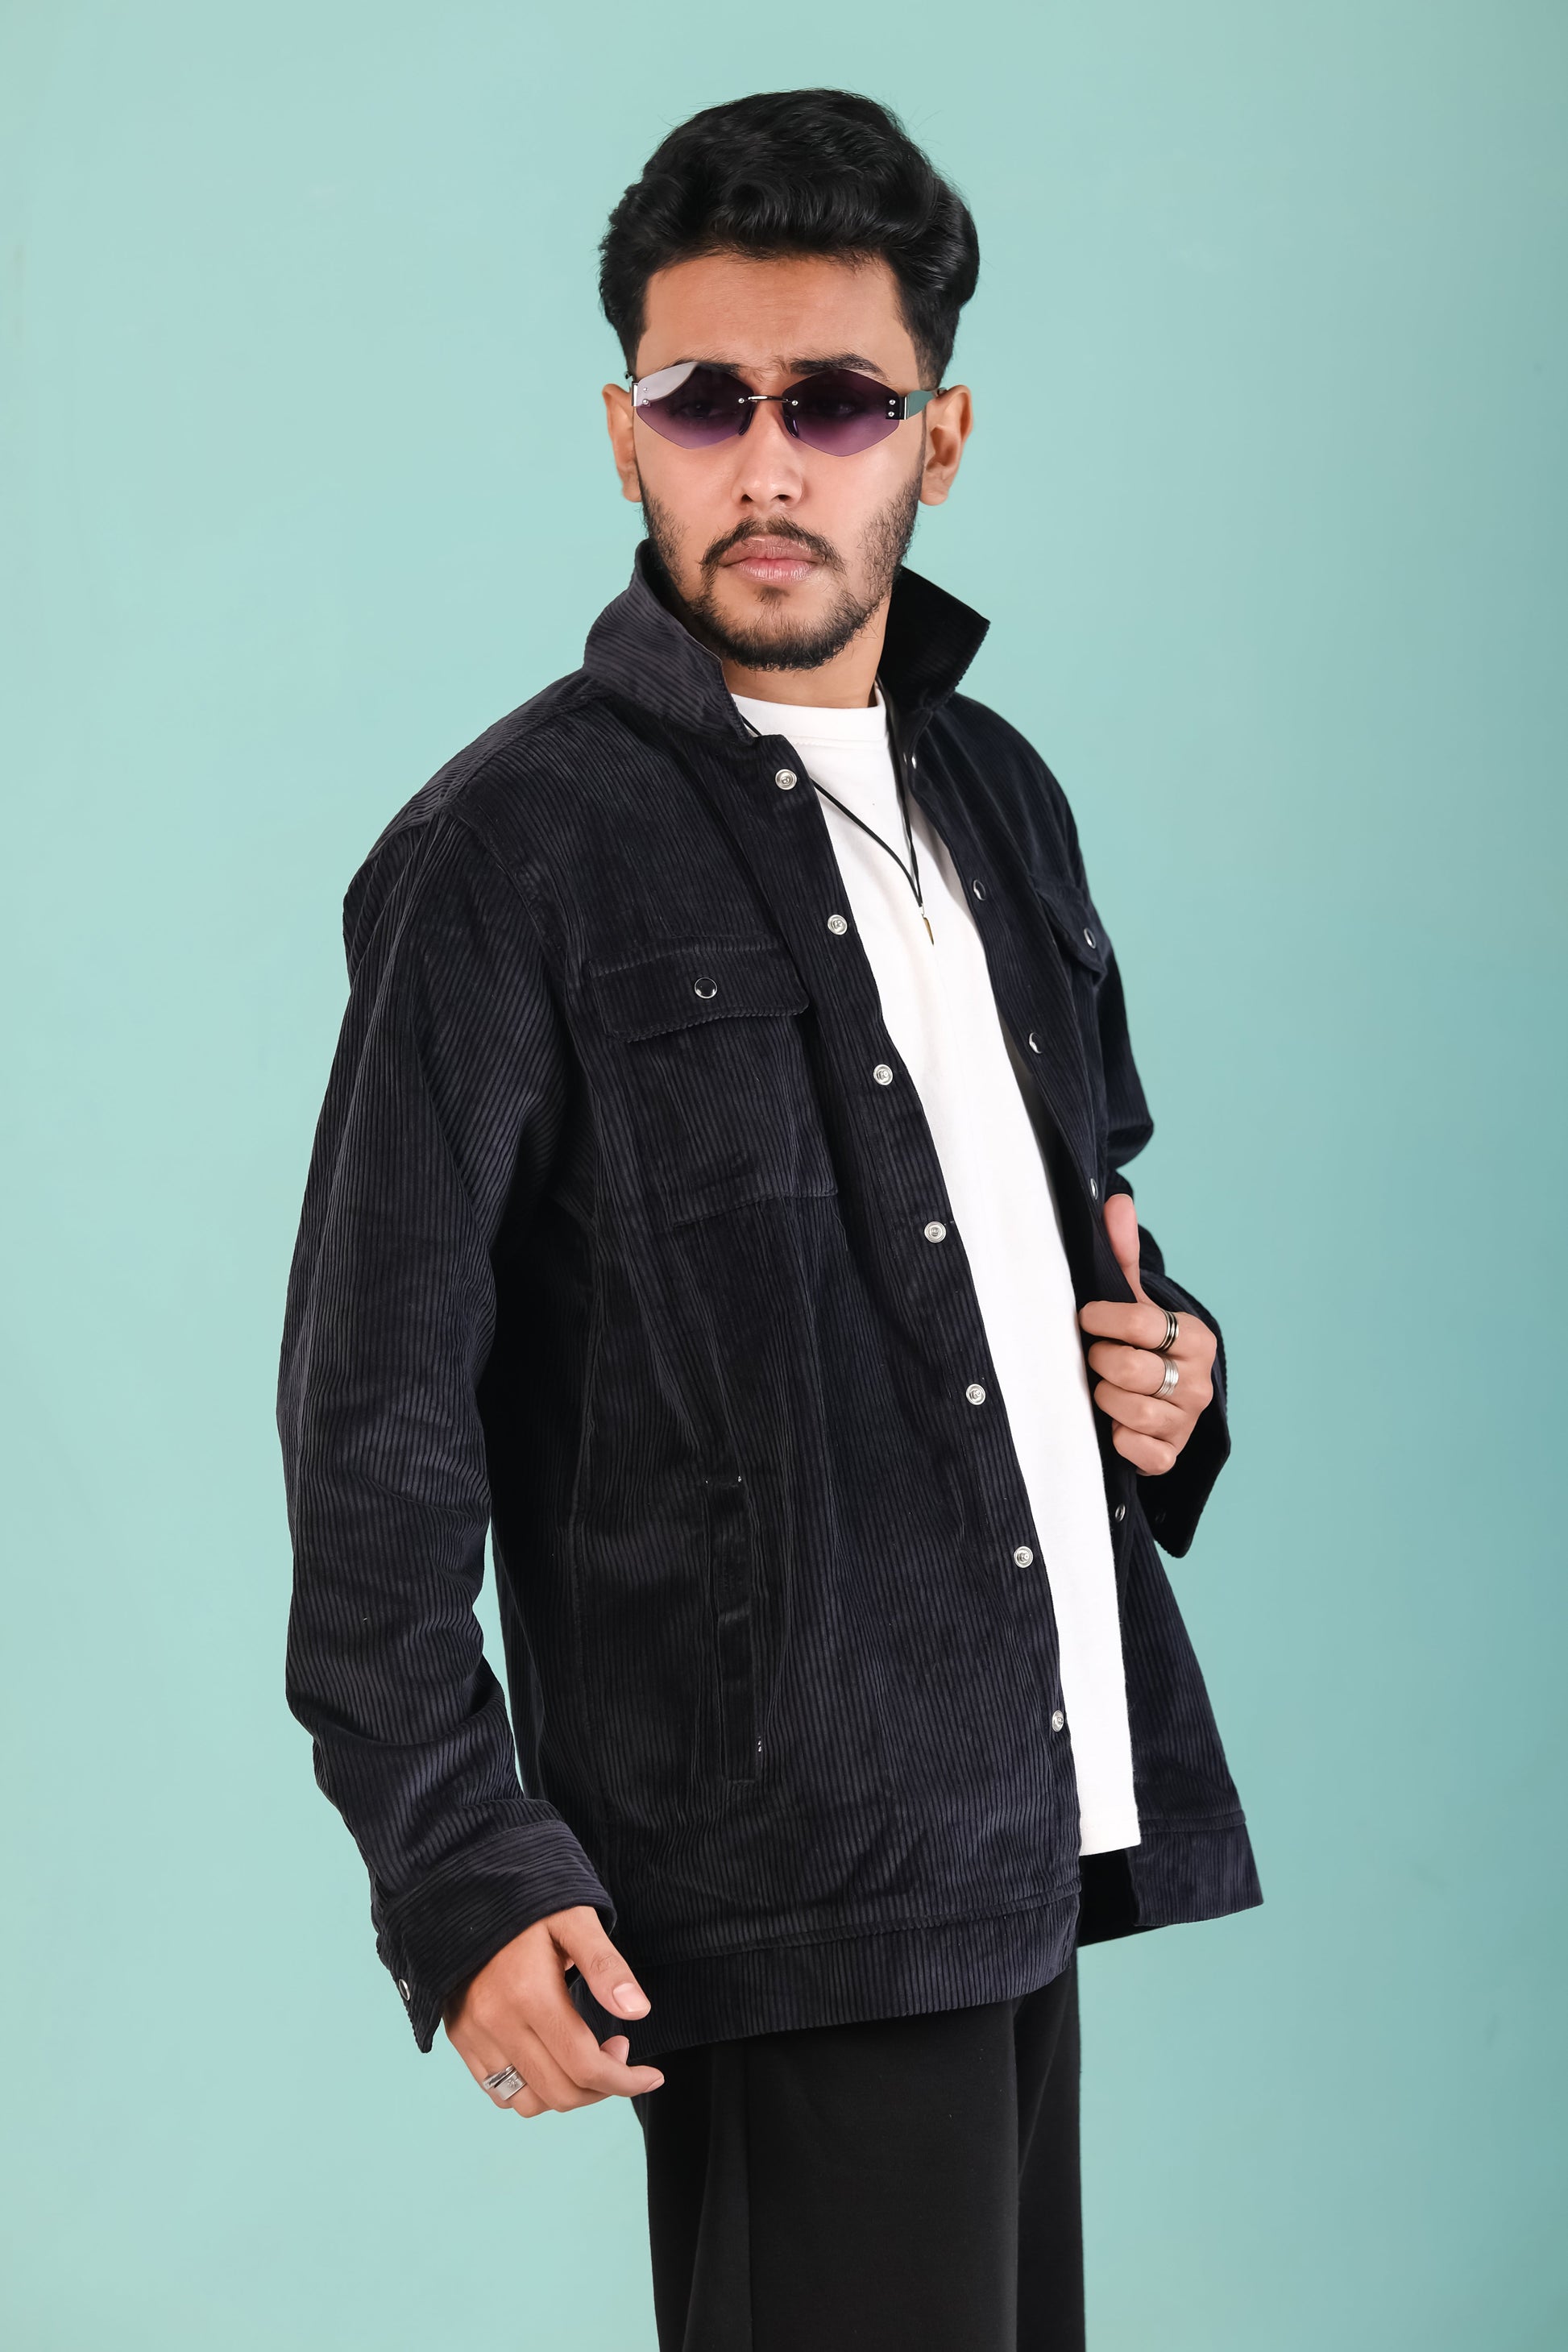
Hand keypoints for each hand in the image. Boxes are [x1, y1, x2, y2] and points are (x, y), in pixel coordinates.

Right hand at [441, 1903, 665, 2119]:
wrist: (468, 1888)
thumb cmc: (529, 1901)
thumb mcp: (575, 1919)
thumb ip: (606, 1966)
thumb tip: (638, 2011)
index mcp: (530, 1994)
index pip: (584, 2065)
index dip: (625, 2081)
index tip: (651, 2074)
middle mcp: (496, 2023)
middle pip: (560, 2092)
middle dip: (602, 2087)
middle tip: (618, 2051)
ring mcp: (473, 2035)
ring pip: (528, 2102)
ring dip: (567, 2093)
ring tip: (585, 2057)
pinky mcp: (460, 2039)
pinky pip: (497, 2091)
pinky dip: (531, 2089)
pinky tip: (551, 2060)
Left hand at [1077, 1193, 1216, 1475]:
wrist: (1157, 1400)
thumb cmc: (1137, 1345)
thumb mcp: (1132, 1301)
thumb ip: (1123, 1256)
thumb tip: (1117, 1201)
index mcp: (1194, 1336)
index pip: (1142, 1323)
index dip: (1102, 1320)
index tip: (1087, 1318)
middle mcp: (1198, 1380)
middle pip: (1130, 1369)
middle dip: (1100, 1361)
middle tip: (1095, 1358)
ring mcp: (1187, 1421)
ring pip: (1131, 1411)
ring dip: (1104, 1399)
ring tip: (1103, 1388)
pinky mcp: (1170, 1455)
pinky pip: (1141, 1452)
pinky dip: (1120, 1440)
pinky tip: (1114, 1426)